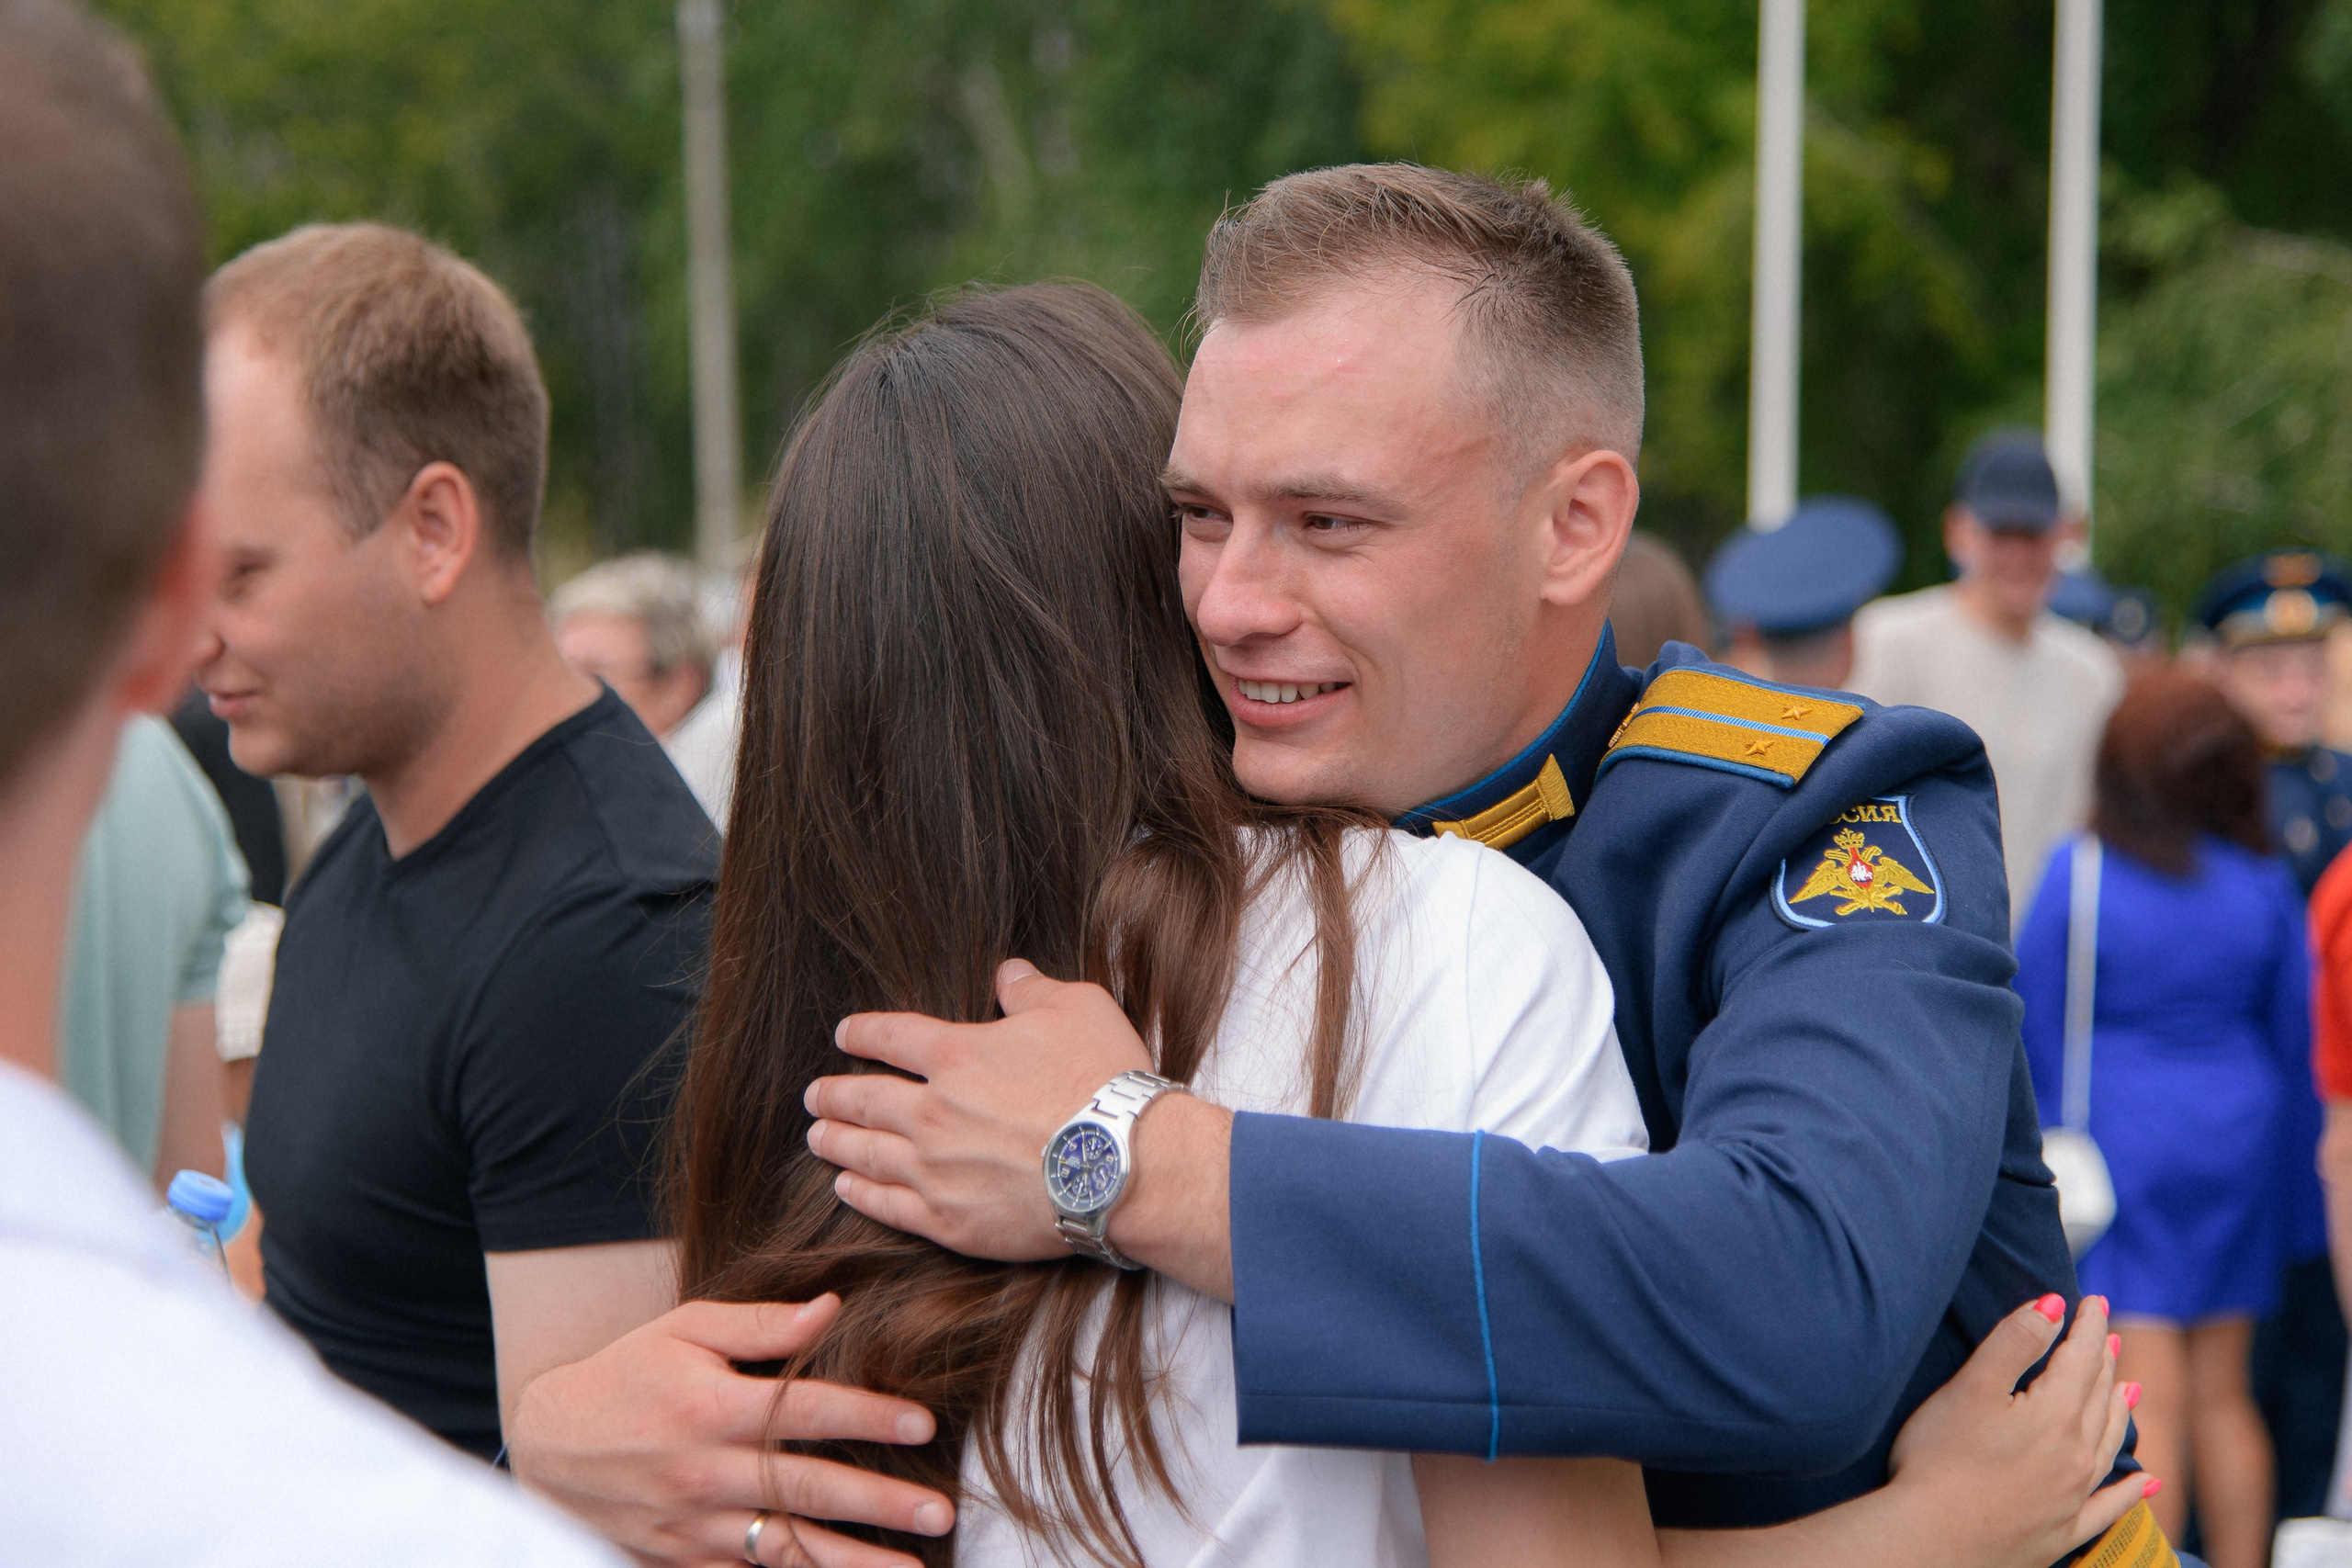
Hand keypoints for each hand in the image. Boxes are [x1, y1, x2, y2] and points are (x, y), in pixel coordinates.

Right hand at [507, 1294, 951, 1566]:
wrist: (547, 1447)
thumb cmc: (626, 1375)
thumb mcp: (683, 1330)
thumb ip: (759, 1324)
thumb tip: (832, 1308)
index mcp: (709, 1405)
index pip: (804, 1411)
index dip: (868, 1417)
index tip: (924, 1425)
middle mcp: (703, 1471)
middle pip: (806, 1490)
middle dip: (879, 1504)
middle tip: (940, 1513)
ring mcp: (691, 1526)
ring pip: (784, 1549)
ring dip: (852, 1563)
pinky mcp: (679, 1562)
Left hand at [808, 960, 1154, 1262]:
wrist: (1125, 1165)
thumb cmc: (1106, 1081)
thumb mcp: (1077, 1009)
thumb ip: (1031, 990)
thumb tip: (1007, 973)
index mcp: (957, 1054)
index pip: (892, 1037)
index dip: (862, 1033)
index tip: (845, 1035)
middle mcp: (932, 1112)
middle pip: (865, 1099)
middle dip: (833, 1094)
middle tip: (814, 1095)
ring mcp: (935, 1170)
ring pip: (866, 1153)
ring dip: (836, 1142)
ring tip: (816, 1137)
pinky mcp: (949, 1221)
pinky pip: (888, 1205)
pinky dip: (860, 1193)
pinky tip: (846, 1187)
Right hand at [1884, 1294, 2150, 1567]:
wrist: (1932, 1541)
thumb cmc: (1940, 1460)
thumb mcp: (1971, 1387)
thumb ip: (2015, 1341)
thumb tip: (2053, 1303)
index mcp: (2054, 1414)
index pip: (2081, 1357)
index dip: (2089, 1325)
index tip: (2094, 1300)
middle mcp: (2075, 1454)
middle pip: (2098, 1396)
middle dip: (2104, 1360)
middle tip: (2109, 1335)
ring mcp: (2073, 1496)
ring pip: (2109, 1444)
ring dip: (2120, 1411)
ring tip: (2131, 1390)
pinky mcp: (2062, 1531)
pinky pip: (2110, 1507)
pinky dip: (2131, 1492)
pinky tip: (2147, 1483)